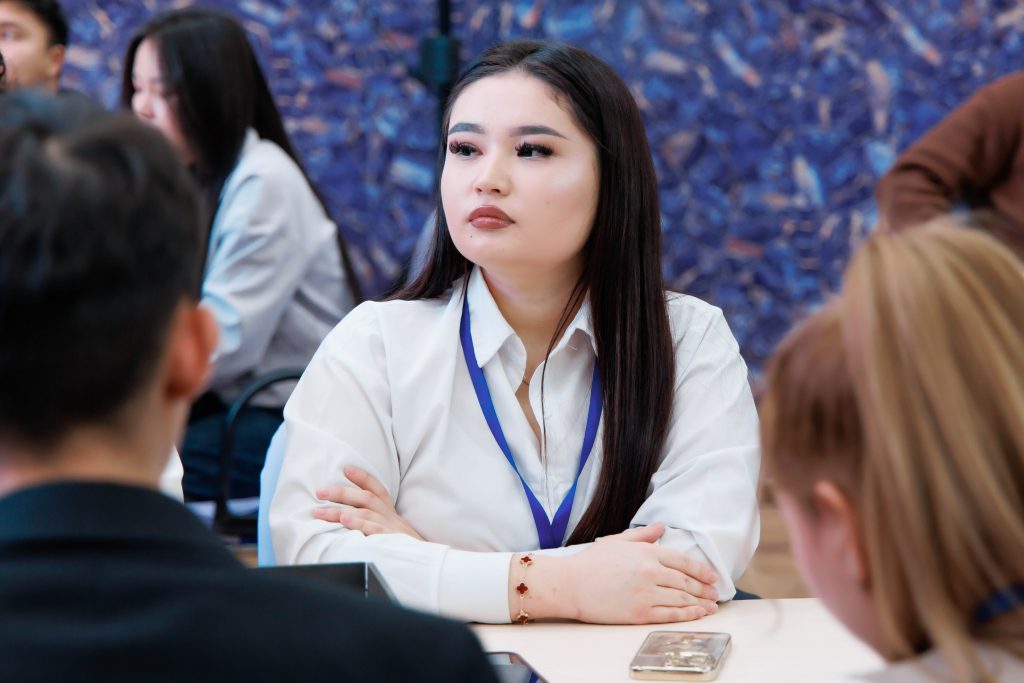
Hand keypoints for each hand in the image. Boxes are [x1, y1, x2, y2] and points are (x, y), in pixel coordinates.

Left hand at [313, 465, 423, 540]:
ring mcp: (391, 528)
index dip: (363, 477)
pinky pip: (374, 529)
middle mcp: (390, 516)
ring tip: (320, 512)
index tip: (346, 468)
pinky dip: (359, 524)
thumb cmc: (406, 549)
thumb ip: (377, 524)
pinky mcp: (391, 540)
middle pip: (366, 497)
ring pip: (364, 512)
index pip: (378, 489)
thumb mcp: (394, 532)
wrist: (427, 563)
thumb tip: (350, 520)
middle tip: (319, 491)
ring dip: (340, 511)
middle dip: (341, 492)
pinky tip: (344, 522)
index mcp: (391, 513)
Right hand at [559, 523, 719, 623]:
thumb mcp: (618, 541)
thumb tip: (661, 527)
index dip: (701, 570)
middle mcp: (650, 572)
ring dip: (700, 603)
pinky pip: (670, 615)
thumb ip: (643, 535)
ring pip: (681, 599)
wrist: (571, 584)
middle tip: (715, 593)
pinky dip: (687, 615)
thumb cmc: (591, 562)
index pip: (683, 561)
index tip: (712, 576)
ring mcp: (646, 594)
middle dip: (704, 588)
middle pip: (686, 581)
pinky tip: (697, 614)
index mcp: (646, 552)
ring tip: (711, 606)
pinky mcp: (639, 613)